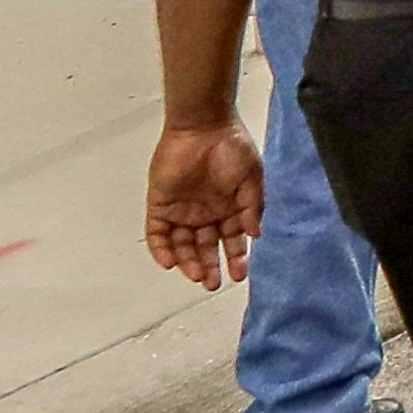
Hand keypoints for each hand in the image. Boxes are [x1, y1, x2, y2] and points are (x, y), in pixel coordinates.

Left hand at [144, 116, 261, 289]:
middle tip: (212, 284)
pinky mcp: (160, 205)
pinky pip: (157, 233)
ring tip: (196, 274)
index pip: (231, 241)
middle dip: (209, 267)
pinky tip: (169, 262)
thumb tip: (255, 235)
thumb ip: (252, 208)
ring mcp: (181, 211)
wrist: (203, 127)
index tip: (239, 275)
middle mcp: (205, 214)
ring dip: (188, 261)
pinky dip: (161, 249)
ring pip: (182, 245)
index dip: (235, 258)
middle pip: (205, 248)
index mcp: (229, 209)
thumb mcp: (252, 179)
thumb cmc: (233, 149)